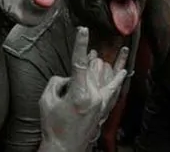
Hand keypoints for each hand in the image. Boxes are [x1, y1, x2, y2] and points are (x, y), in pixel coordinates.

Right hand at [39, 27, 127, 149]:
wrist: (65, 147)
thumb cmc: (54, 126)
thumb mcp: (46, 100)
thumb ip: (56, 82)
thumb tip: (68, 77)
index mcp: (79, 94)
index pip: (80, 63)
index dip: (81, 45)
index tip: (83, 30)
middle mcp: (94, 97)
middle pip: (94, 68)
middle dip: (88, 58)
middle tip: (86, 47)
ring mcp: (102, 103)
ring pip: (106, 75)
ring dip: (103, 63)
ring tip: (111, 49)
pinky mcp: (105, 109)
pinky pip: (114, 89)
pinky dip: (119, 78)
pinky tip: (123, 69)